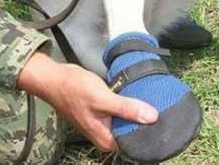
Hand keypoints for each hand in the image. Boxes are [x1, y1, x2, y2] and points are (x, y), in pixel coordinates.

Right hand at [17, 52, 157, 150]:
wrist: (54, 78)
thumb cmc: (74, 89)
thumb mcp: (102, 98)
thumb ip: (126, 108)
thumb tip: (152, 117)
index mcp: (106, 140)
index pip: (135, 140)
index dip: (150, 129)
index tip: (165, 116)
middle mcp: (105, 136)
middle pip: (133, 130)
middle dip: (145, 118)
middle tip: (162, 103)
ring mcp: (104, 124)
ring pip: (128, 119)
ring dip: (138, 109)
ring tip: (154, 98)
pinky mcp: (103, 112)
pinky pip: (121, 111)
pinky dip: (129, 103)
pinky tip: (139, 94)